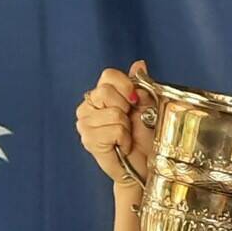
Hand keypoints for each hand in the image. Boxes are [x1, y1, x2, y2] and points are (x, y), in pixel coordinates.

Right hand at [75, 59, 156, 188]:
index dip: (126, 86)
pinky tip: (122, 145)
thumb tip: (139, 64)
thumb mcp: (146, 107)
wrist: (143, 165)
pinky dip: (124, 139)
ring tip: (125, 136)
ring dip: (126, 127)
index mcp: (100, 95)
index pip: (108, 75)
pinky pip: (113, 130)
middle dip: (126, 108)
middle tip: (128, 122)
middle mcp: (88, 107)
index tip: (135, 101)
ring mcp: (85, 124)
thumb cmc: (143, 138)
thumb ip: (140, 86)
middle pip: (106, 92)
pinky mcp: (88, 140)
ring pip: (113, 113)